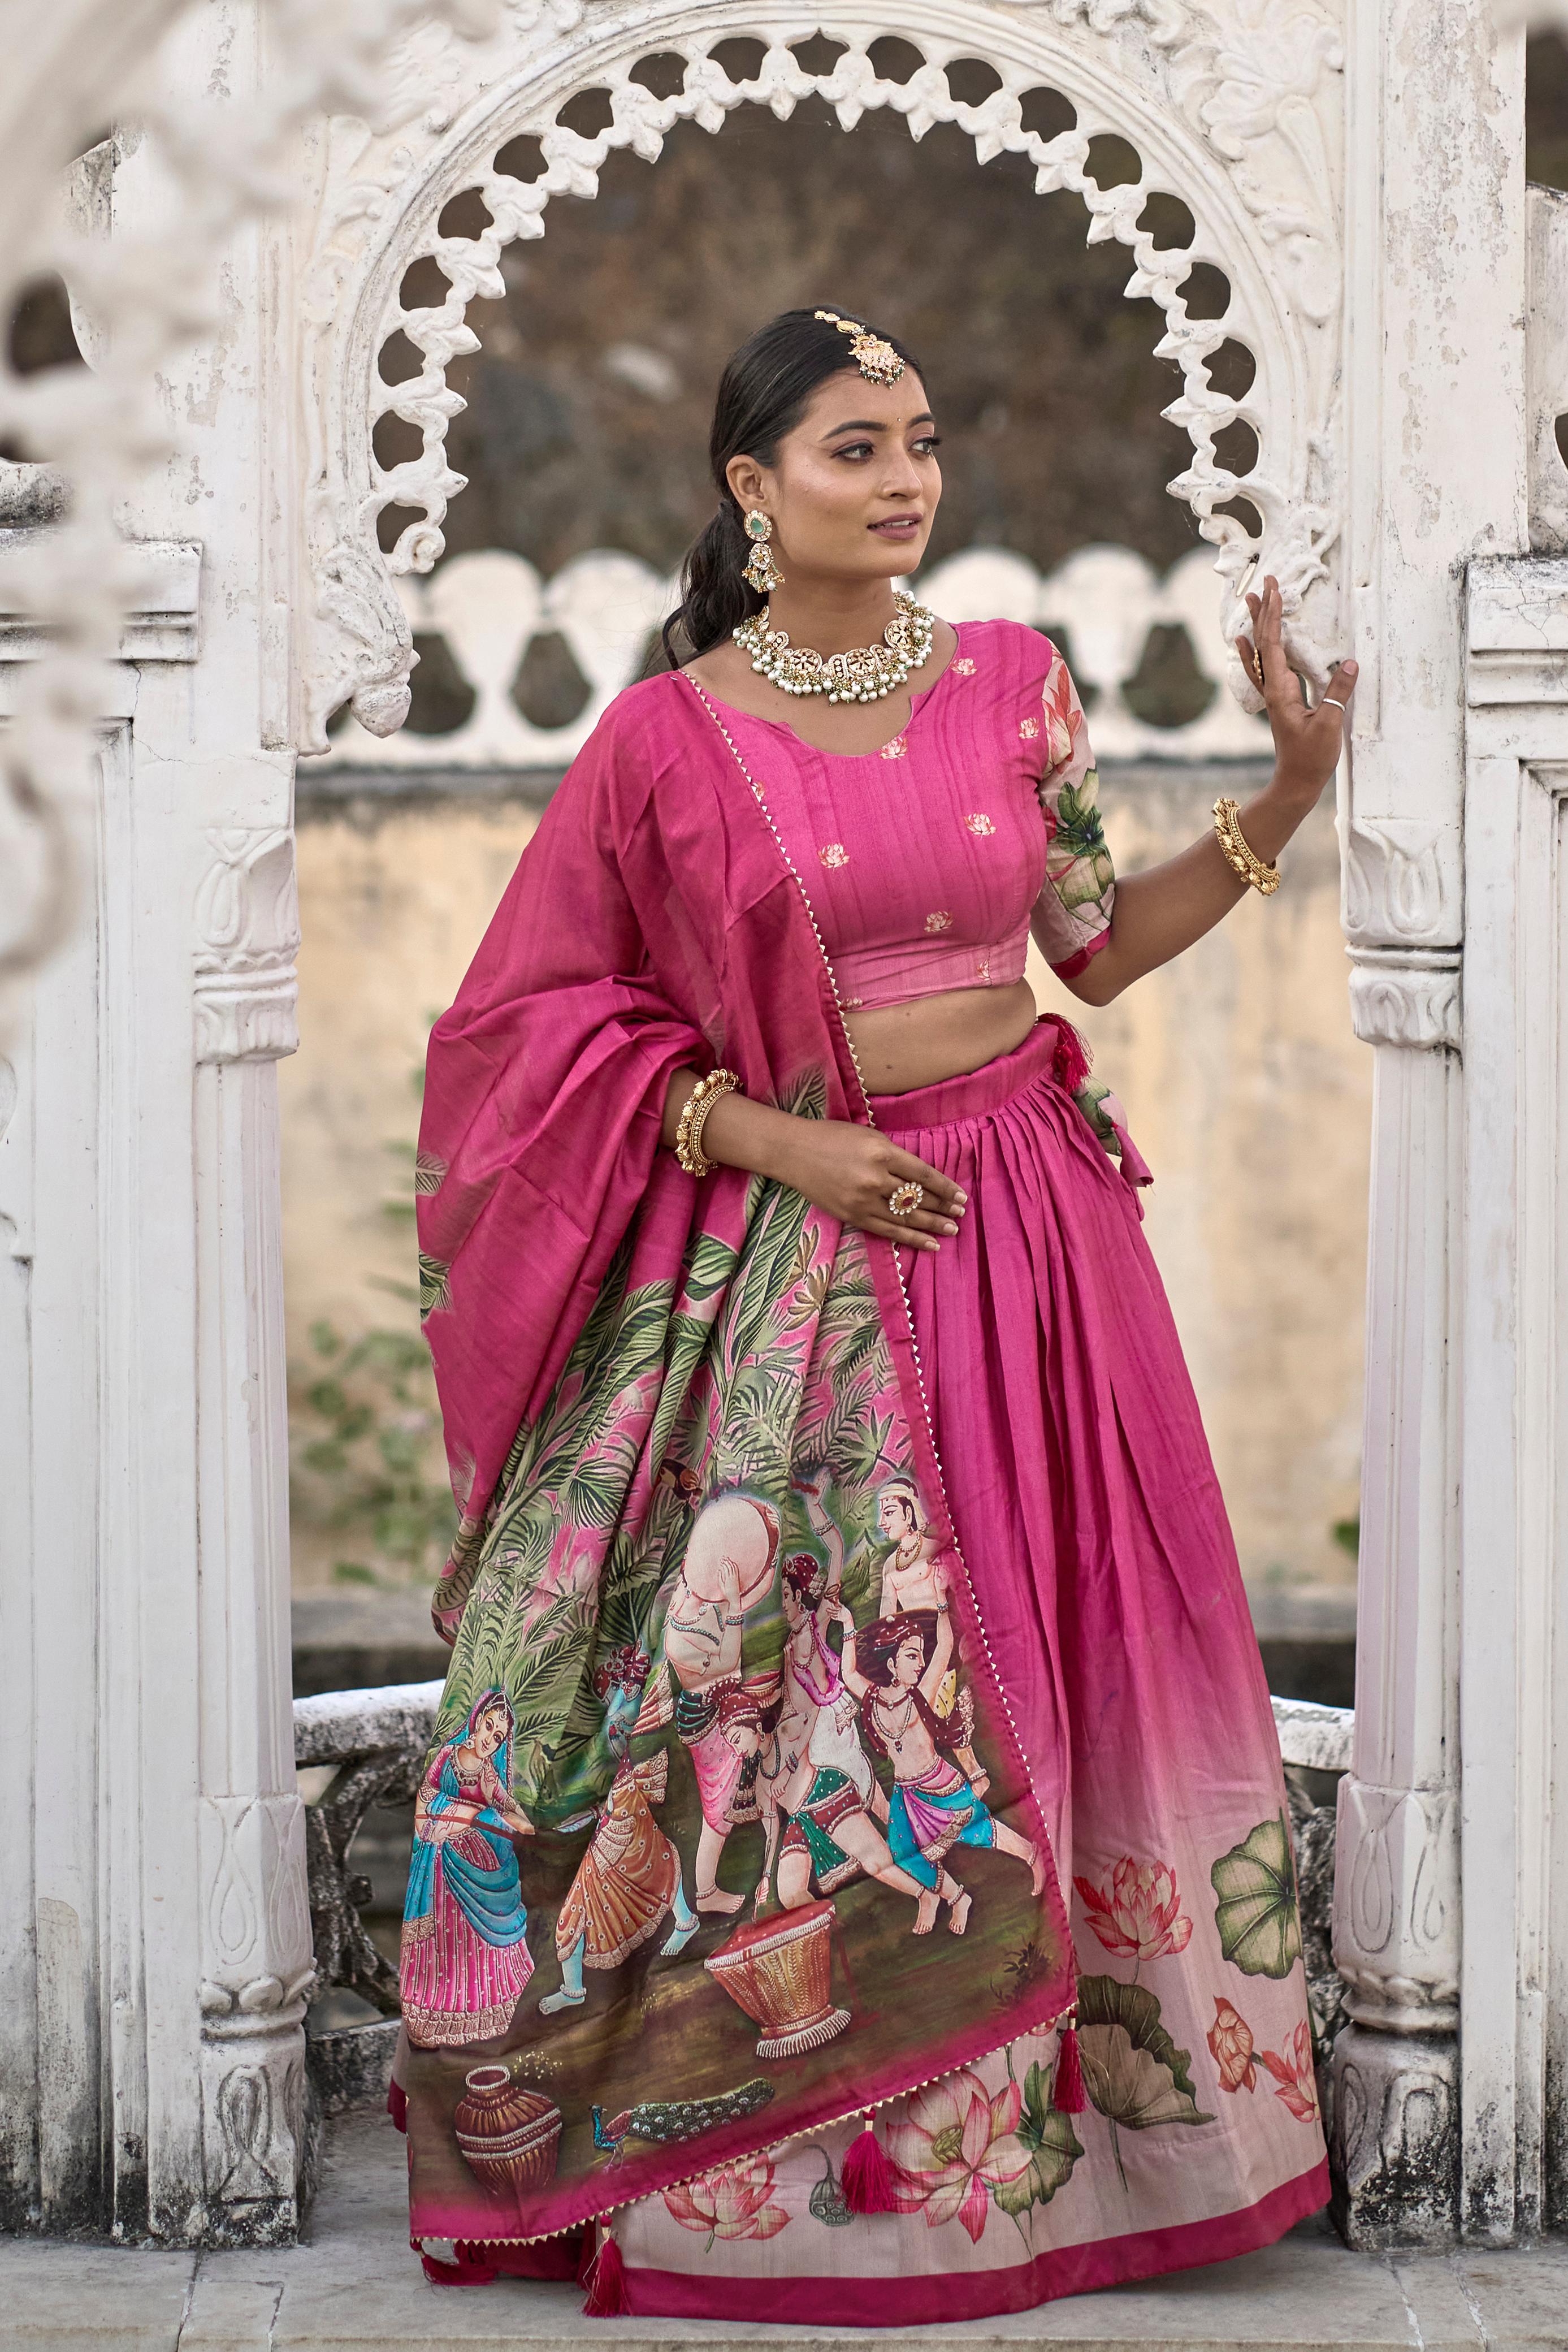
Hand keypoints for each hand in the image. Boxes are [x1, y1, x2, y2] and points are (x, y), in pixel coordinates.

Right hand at [770, 1119, 965, 1254]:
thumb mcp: (869, 1136)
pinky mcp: (852, 1215)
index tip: (961, 1196)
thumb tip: (920, 1178)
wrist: (793, 1152)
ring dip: (931, 1225)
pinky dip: (910, 1238)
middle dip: (942, 1208)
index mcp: (883, 1152)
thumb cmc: (832, 1137)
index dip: (945, 1188)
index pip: (923, 1174)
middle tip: (960, 1215)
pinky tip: (928, 1243)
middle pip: (918, 1198)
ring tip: (951, 1231)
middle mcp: (875, 1178)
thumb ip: (895, 1156)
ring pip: (906, 1218)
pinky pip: (887, 1230)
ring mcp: (863, 1200)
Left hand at [1240, 575, 1356, 804]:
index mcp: (1280, 690)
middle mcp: (1272, 688)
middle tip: (1264, 582)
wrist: (1295, 784)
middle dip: (1264, 610)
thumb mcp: (1329, 726)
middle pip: (1263, 641)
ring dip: (1258, 625)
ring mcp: (1274, 694)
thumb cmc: (1311, 759)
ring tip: (1251, 601)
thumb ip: (1338, 695)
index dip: (1272, 614)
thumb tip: (1348, 664)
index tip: (1273, 589)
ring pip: (1261, 652)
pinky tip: (1244, 642)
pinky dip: (1254, 650)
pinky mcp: (1280, 700)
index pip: (1272, 644)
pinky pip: (1263, 668)